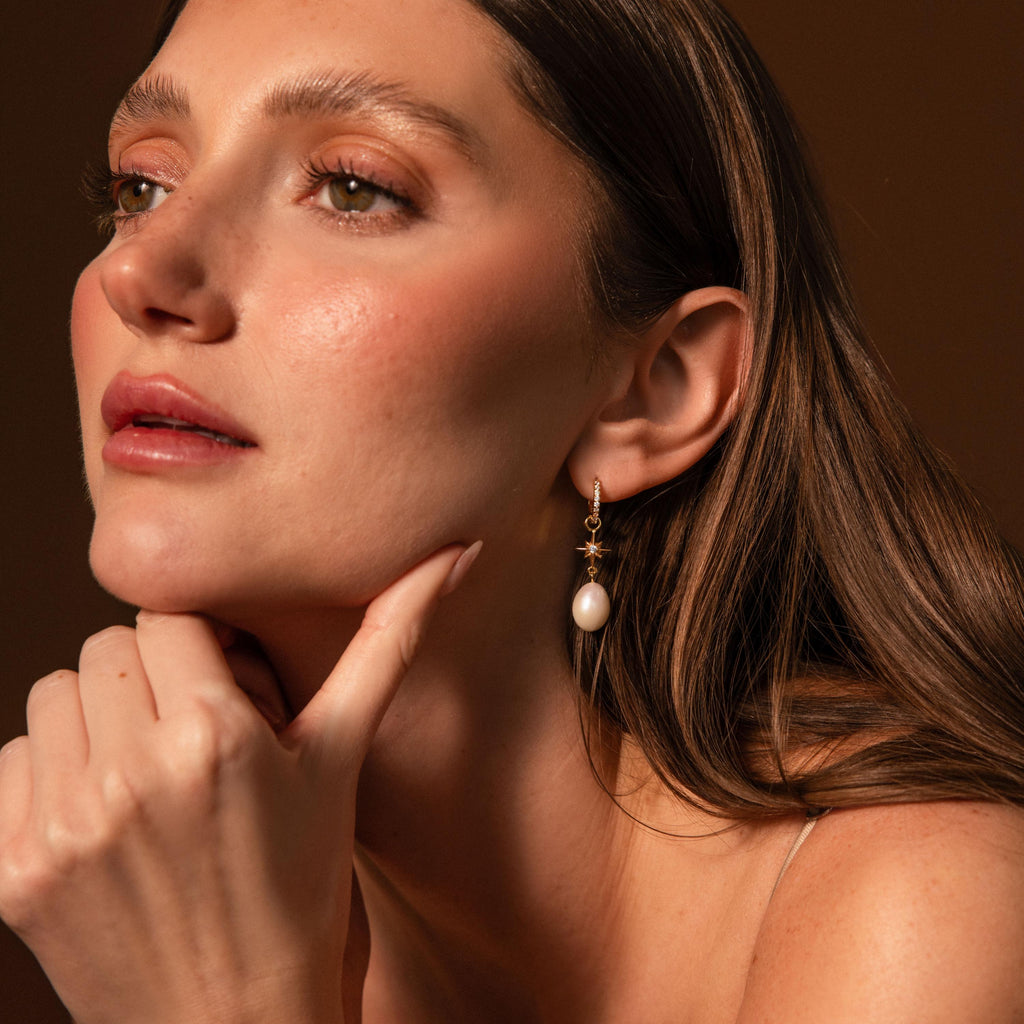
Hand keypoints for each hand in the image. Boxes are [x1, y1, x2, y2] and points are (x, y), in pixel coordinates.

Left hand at [0, 543, 478, 1023]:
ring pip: (54, 696)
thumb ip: (391, 642)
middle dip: (150, 678)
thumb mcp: (345, 758)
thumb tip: (458, 553)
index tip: (222, 691)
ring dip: (99, 720)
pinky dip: (55, 776)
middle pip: (106, 649)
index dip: (198, 649)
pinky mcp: (12, 870)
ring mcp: (63, 827)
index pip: (165, 616)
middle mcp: (130, 774)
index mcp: (214, 735)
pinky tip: (110, 820)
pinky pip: (12, 762)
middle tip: (194, 736)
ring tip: (151, 774)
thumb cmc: (304, 886)